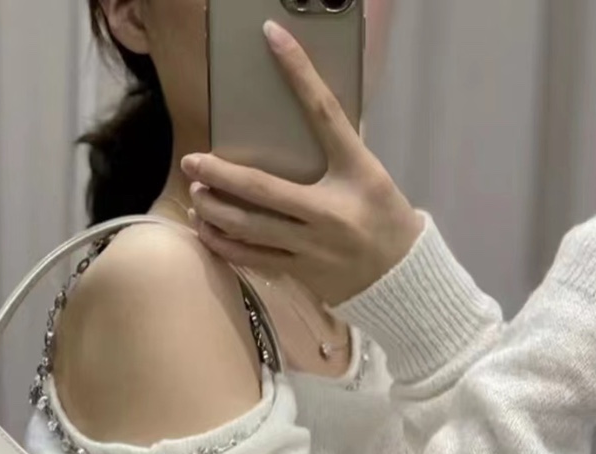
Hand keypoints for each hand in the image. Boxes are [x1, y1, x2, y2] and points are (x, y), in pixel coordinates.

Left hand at [181, 20, 423, 307]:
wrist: (404, 276)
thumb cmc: (384, 215)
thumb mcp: (369, 174)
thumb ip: (336, 148)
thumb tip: (299, 112)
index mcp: (355, 174)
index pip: (324, 114)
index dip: (299, 72)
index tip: (272, 36)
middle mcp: (330, 212)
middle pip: (263, 189)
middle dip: (220, 175)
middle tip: (191, 161)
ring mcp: (313, 247)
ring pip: (250, 229)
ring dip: (215, 211)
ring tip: (196, 195)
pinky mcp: (302, 273)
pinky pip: (254, 258)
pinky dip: (226, 244)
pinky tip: (208, 231)